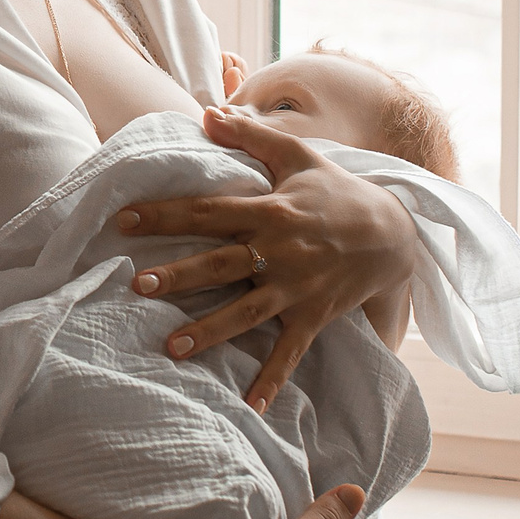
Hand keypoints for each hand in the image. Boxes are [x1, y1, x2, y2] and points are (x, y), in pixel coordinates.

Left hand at [117, 109, 420, 409]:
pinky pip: (290, 352)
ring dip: (210, 330)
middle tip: (140, 285)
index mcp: (271, 210)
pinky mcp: (314, 315)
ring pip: (247, 311)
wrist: (394, 233)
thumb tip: (206, 112)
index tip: (125, 221)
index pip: (209, 211)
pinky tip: (250, 406)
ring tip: (172, 348)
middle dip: (181, 275)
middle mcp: (280, 250)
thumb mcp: (297, 154)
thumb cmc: (337, 191)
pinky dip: (272, 379)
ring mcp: (297, 287)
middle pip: (222, 263)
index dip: (167, 214)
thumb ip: (250, 133)